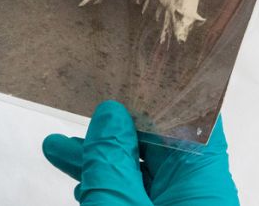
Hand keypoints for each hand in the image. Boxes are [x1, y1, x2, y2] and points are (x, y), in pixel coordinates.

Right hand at [42, 101, 238, 204]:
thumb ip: (112, 161)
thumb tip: (110, 115)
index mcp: (203, 182)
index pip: (193, 118)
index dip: (165, 89)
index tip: (134, 65)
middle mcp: (196, 195)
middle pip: (160, 146)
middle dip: (115, 126)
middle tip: (79, 105)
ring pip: (140, 176)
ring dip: (99, 160)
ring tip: (55, 147)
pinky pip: (135, 199)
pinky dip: (107, 188)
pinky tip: (78, 183)